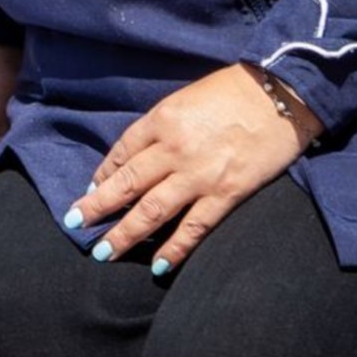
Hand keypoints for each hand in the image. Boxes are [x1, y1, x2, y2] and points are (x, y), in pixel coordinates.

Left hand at [65, 63, 320, 274]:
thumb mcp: (186, 99)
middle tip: (74, 223)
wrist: (282, 94)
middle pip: (127, 183)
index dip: (103, 174)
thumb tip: (139, 154)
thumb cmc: (234, 91)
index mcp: (161, 119)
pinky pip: (194, 227)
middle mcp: (173, 149)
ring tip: (103, 252)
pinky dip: (174, 248)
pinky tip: (158, 265)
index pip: (122, 151)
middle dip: (98, 206)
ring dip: (125, 234)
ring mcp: (199, 174)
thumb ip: (161, 126)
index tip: (91, 190)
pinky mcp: (227, 193)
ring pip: (152, 210)